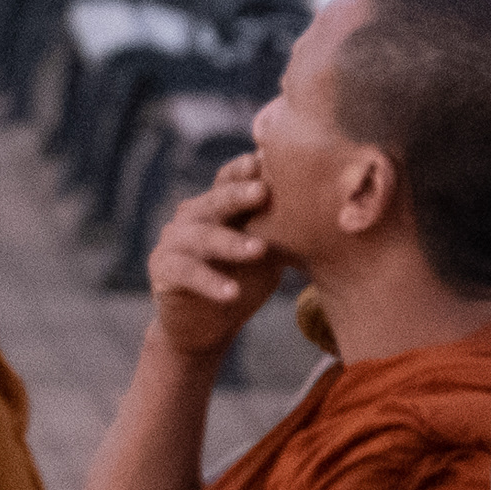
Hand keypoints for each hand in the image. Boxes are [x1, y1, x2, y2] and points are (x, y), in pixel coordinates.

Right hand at [145, 157, 282, 360]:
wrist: (206, 327)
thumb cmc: (242, 281)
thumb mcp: (267, 252)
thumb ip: (281, 228)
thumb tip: (328, 207)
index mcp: (217, 204)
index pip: (229, 178)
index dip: (246, 170)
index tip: (271, 161)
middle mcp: (192, 215)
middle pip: (215, 200)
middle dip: (239, 195)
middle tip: (263, 192)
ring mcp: (173, 241)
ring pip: (202, 236)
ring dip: (231, 242)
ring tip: (258, 250)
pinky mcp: (163, 270)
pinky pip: (187, 273)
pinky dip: (210, 282)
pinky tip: (231, 293)